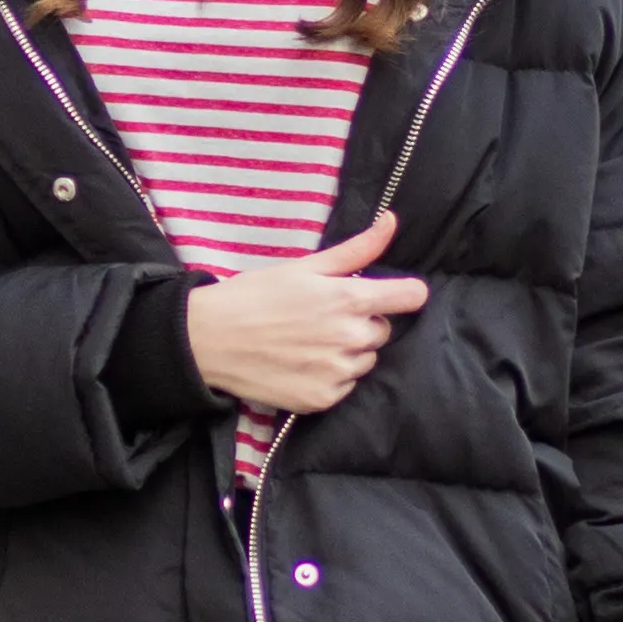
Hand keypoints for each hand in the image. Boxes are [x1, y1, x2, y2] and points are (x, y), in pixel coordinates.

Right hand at [184, 212, 430, 414]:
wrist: (210, 339)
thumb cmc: (255, 295)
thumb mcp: (306, 266)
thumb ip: (357, 249)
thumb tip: (392, 221)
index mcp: (351, 300)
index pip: (412, 297)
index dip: (404, 293)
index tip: (391, 294)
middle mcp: (351, 339)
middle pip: (382, 331)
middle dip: (361, 323)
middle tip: (321, 317)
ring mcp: (337, 373)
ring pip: (364, 361)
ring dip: (346, 352)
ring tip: (307, 341)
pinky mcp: (322, 399)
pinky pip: (344, 386)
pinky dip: (329, 377)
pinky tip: (300, 363)